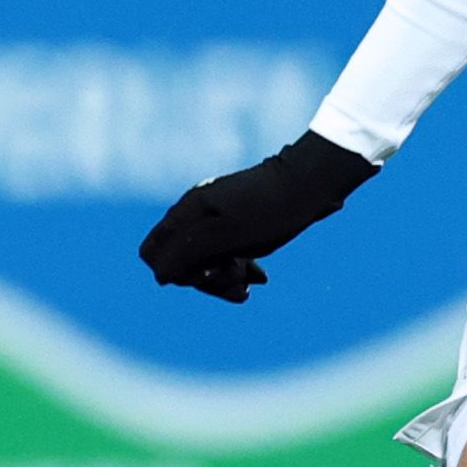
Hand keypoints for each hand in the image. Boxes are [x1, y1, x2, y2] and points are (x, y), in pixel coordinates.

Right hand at [139, 132, 377, 301]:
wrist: (313, 182)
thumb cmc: (270, 210)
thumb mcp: (226, 236)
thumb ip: (187, 253)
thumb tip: (160, 275)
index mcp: (187, 212)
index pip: (154, 253)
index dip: (175, 272)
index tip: (206, 273)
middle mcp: (196, 213)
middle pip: (181, 259)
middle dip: (206, 278)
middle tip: (238, 282)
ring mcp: (217, 217)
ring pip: (207, 259)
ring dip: (225, 277)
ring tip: (251, 284)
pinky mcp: (238, 222)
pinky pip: (227, 252)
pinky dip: (239, 267)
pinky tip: (259, 279)